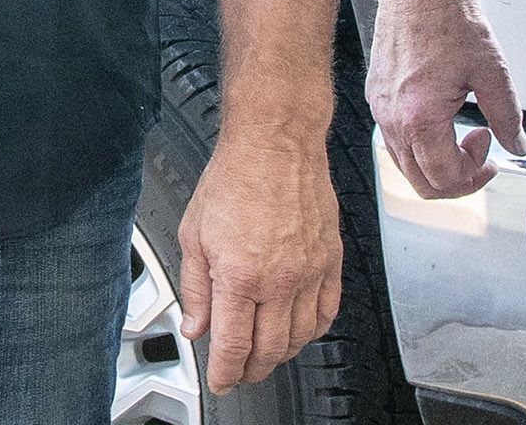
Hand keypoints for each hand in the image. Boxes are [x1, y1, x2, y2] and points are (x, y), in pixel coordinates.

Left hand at [173, 135, 342, 390]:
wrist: (276, 145)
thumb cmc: (234, 179)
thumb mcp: (193, 235)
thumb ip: (195, 288)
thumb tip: (195, 327)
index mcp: (240, 275)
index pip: (234, 345)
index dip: (225, 372)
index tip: (220, 381)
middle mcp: (280, 279)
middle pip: (270, 349)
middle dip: (252, 370)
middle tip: (239, 373)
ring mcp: (311, 272)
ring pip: (301, 336)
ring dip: (282, 354)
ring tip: (265, 356)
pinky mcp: (332, 261)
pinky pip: (328, 312)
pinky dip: (313, 331)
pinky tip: (299, 332)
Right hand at [368, 0, 525, 200]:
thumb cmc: (451, 20)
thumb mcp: (493, 73)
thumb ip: (508, 118)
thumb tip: (516, 146)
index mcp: (419, 117)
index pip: (444, 177)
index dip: (475, 176)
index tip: (493, 152)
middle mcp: (391, 117)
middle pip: (420, 182)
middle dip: (457, 179)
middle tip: (482, 157)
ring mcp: (378, 107)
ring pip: (405, 164)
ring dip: (438, 162)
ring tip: (464, 134)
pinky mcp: (375, 95)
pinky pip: (394, 139)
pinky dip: (421, 144)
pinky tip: (443, 119)